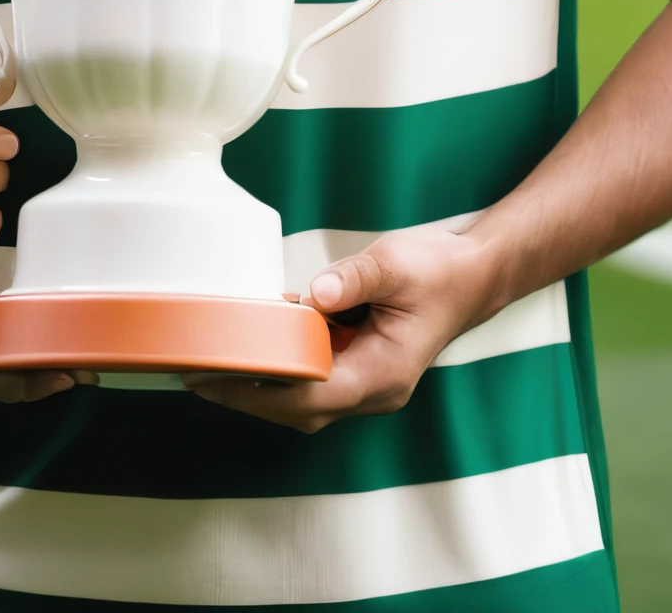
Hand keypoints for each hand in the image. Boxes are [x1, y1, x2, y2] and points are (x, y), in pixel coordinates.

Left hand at [184, 225, 500, 431]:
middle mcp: (373, 388)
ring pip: (305, 395)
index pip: (309, 399)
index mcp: (382, 373)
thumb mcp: (394, 263)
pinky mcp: (361, 363)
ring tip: (214, 361)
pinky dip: (285, 361)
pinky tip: (259, 337)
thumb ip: (351, 280)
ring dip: (263, 382)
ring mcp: (368, 379)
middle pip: (300, 408)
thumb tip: (310, 297)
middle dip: (248, 395)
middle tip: (197, 376)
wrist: (474, 275)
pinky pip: (316, 371)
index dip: (257, 394)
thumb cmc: (439, 271)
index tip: (214, 382)